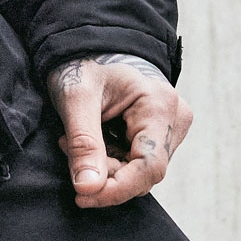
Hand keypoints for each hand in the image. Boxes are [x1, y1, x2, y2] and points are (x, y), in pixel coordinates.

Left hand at [46, 54, 192, 209]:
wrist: (88, 44)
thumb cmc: (83, 62)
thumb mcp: (75, 97)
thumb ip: (83, 142)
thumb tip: (88, 188)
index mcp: (159, 105)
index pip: (149, 167)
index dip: (117, 189)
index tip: (82, 196)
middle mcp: (174, 118)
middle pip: (144, 172)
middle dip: (104, 173)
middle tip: (66, 149)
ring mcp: (170, 126)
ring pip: (139, 170)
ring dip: (103, 166)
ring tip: (71, 141)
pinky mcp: (158, 132)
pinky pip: (136, 161)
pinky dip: (109, 159)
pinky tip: (89, 141)